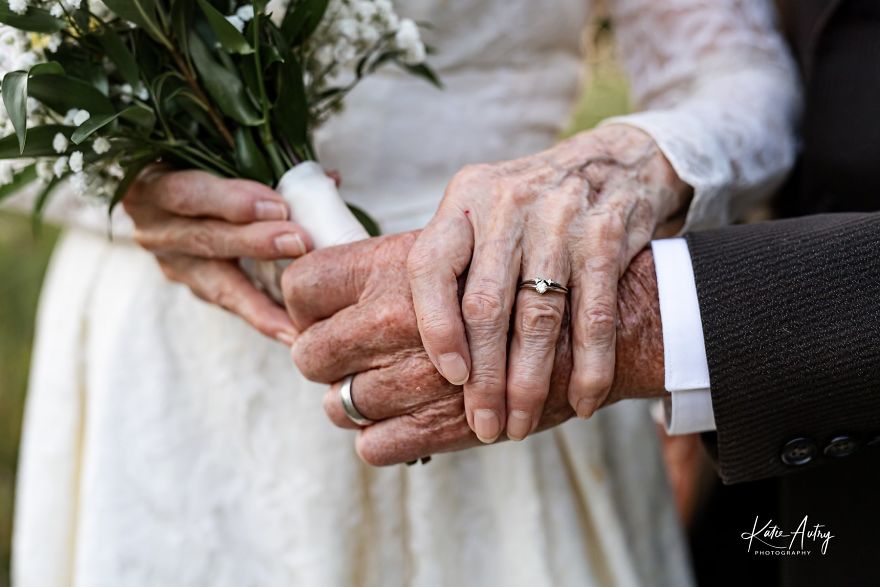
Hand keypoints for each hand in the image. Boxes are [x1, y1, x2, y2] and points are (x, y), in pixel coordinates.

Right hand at [124, 167, 312, 342]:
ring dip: (260, 299)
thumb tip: (329, 179)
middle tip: (300, 243)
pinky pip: (229, 302)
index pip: (188, 193)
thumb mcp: (220, 151)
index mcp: (152, 182)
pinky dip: (262, 315)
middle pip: (205, 239)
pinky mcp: (192, 285)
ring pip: (216, 283)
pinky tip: (292, 332)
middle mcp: (154, 226)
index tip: (278, 205)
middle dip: (255, 243)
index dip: (231, 201)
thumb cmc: (205, 158)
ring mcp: (171, 261)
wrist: (172, 190)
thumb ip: (265, 162)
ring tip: (297, 318)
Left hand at [407, 124, 689, 442]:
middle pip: (486, 305)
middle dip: (485, 377)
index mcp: (465, 200)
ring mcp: (559, 219)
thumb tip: (412, 352)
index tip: (449, 376)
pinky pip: (594, 315)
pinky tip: (582, 402)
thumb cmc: (531, 207)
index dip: (435, 327)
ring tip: (520, 425)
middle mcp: (507, 205)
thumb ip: (452, 265)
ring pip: (539, 316)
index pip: (432, 266)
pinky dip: (589, 365)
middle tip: (484, 424)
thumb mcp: (481, 212)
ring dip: (531, 381)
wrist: (613, 164)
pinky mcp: (606, 237)